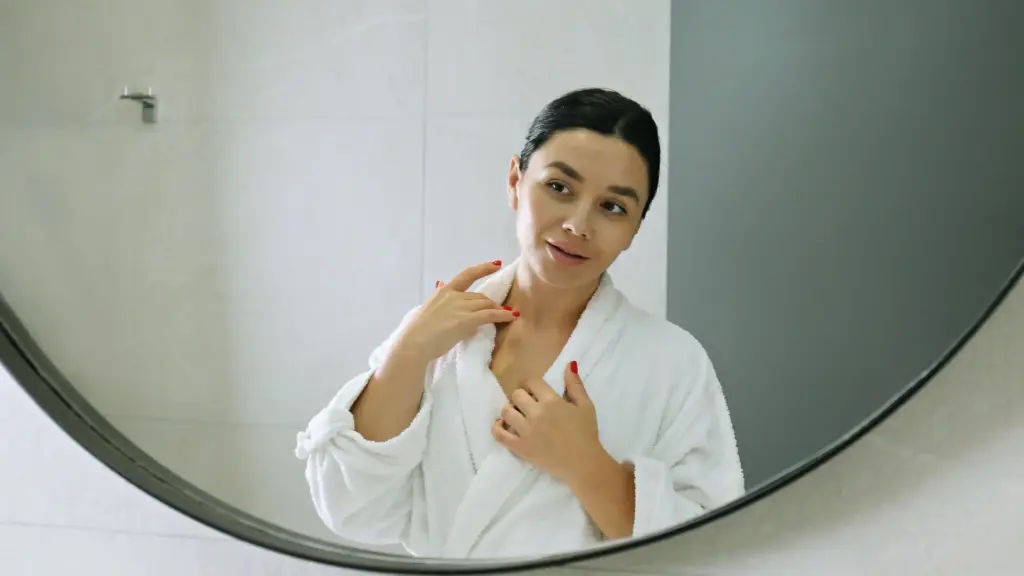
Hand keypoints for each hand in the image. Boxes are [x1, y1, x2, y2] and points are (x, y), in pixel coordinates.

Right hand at [395, 260, 518, 361]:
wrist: (415, 342)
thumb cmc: (418, 329)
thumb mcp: (428, 306)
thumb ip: (438, 294)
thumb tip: (439, 283)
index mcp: (444, 291)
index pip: (466, 275)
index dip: (483, 268)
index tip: (496, 264)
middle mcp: (454, 295)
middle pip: (480, 296)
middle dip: (490, 303)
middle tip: (499, 310)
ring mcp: (461, 306)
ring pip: (486, 304)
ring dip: (499, 309)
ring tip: (507, 314)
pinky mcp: (467, 319)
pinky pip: (491, 315)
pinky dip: (503, 315)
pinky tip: (512, 316)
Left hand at [492, 361, 605, 484]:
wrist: (583, 464)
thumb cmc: (586, 434)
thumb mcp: (586, 406)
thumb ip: (575, 385)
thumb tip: (568, 364)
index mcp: (551, 401)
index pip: (532, 382)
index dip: (533, 385)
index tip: (536, 392)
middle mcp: (536, 414)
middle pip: (516, 395)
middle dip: (522, 397)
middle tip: (529, 406)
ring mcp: (525, 431)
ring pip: (506, 411)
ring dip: (510, 411)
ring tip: (518, 416)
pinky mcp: (520, 448)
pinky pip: (499, 434)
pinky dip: (497, 427)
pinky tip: (503, 425)